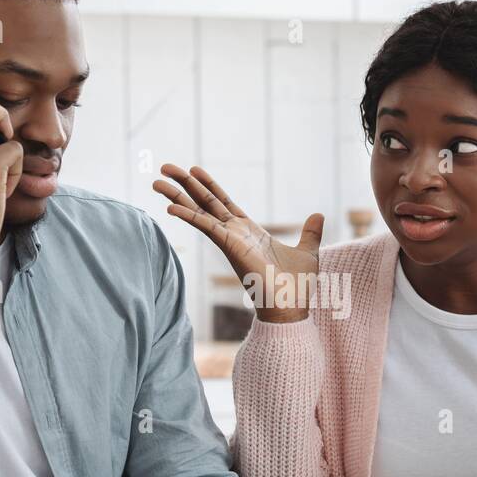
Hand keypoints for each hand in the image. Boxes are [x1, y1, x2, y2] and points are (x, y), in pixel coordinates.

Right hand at [153, 164, 322, 323]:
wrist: (291, 308)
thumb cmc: (297, 286)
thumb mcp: (308, 251)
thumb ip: (310, 232)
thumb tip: (319, 215)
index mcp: (249, 232)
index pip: (224, 203)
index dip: (209, 186)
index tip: (194, 170)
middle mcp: (234, 234)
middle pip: (206, 202)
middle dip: (186, 184)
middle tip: (165, 168)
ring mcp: (230, 240)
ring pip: (199, 212)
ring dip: (178, 196)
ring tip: (157, 181)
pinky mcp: (230, 246)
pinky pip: (205, 227)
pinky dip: (189, 216)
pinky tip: (170, 207)